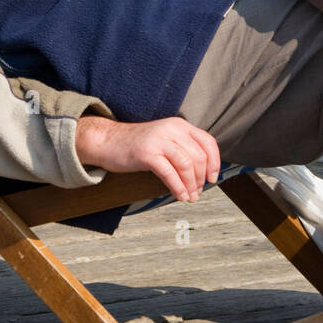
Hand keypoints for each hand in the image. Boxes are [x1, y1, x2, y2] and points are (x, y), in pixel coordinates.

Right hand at [75, 116, 220, 202]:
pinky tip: (180, 196)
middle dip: (201, 178)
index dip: (215, 162)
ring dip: (191, 185)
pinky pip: (170, 173)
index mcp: (179, 125)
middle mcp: (172, 129)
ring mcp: (159, 140)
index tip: (212, 178)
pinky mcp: (147, 153)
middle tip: (198, 192)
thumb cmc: (137, 145)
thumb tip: (203, 172)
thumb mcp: (165, 139)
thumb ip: (183, 148)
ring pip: (187, 165)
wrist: (108, 141)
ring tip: (190, 197)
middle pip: (199, 156)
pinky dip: (178, 187)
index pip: (208, 142)